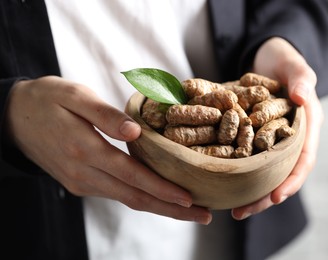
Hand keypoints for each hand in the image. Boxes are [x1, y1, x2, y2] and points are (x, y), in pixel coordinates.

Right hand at [5, 76, 211, 223]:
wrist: (13, 118)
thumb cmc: (47, 100)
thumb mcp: (74, 96)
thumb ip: (104, 115)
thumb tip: (135, 132)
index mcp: (85, 150)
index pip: (132, 176)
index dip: (163, 189)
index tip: (190, 199)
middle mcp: (84, 174)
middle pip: (134, 197)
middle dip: (170, 209)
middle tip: (202, 215)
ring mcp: (81, 182)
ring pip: (127, 199)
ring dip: (159, 206)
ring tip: (188, 210)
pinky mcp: (80, 183)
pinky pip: (117, 193)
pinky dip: (141, 198)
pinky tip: (159, 196)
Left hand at [232, 37, 323, 219]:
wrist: (266, 57)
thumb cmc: (283, 60)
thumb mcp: (294, 66)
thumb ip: (301, 79)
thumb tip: (302, 98)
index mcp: (304, 128)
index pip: (302, 160)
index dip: (290, 181)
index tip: (275, 197)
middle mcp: (288, 139)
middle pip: (279, 175)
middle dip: (263, 196)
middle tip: (242, 211)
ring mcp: (268, 139)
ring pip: (261, 172)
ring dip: (247, 190)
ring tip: (230, 208)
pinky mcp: (251, 136)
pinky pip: (243, 157)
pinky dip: (234, 170)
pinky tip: (218, 181)